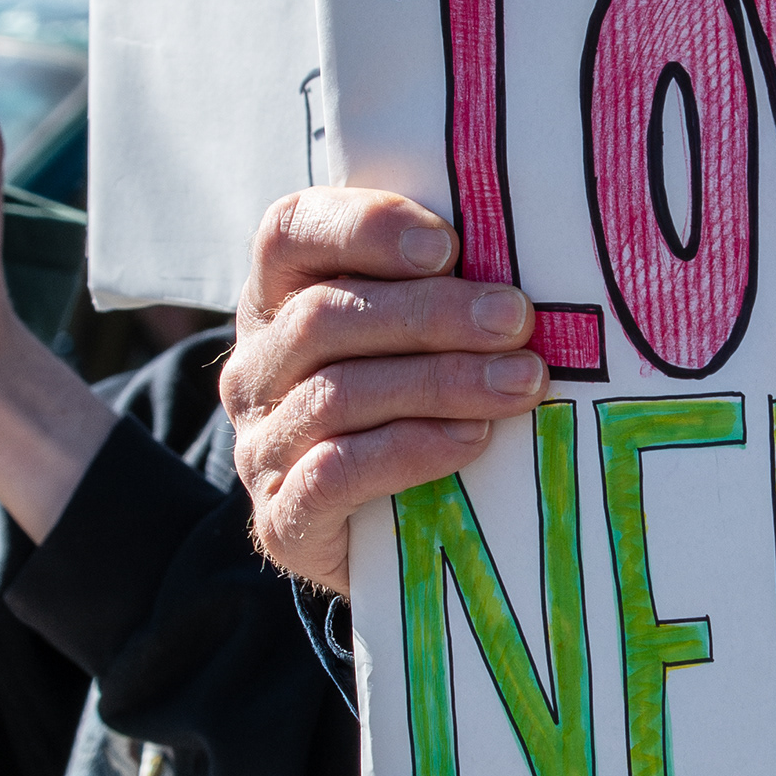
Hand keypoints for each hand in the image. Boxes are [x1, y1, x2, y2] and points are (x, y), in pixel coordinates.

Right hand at [219, 187, 547, 595]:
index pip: (290, 232)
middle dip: (431, 314)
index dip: (363, 228)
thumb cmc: (408, 415)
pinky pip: (335, 473)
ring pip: (336, 394)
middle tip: (515, 319)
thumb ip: (439, 293)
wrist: (374, 547)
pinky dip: (409, 450)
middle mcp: (255, 367)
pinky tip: (472, 439)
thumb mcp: (411, 343)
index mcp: (277, 299)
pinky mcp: (282, 518)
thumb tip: (519, 271)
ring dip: (439, 382)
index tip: (448, 246)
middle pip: (324, 316)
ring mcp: (260, 445)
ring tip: (519, 382)